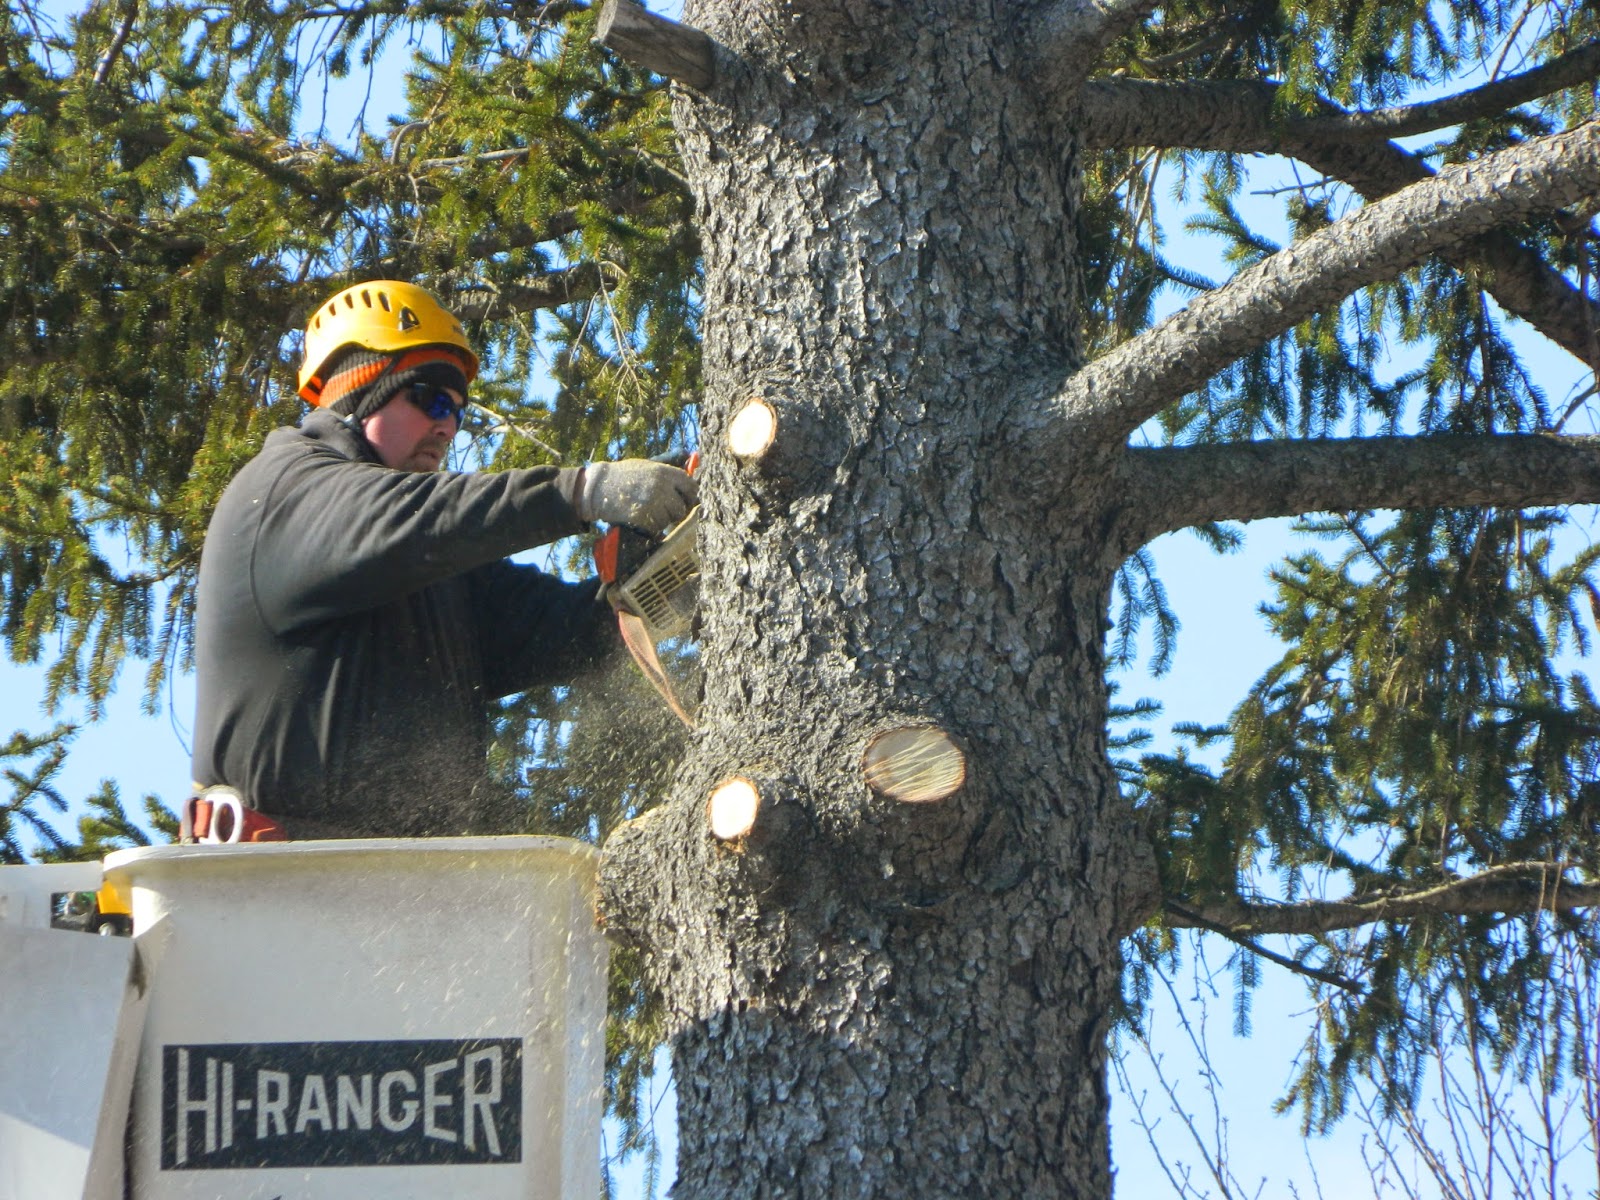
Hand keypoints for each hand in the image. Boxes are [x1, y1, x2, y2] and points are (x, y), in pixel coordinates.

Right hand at [577, 460, 697, 532]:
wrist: (598, 487)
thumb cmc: (624, 475)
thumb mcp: (647, 464)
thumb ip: (668, 463)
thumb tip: (689, 455)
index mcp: (664, 472)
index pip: (691, 486)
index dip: (690, 496)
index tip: (686, 500)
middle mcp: (661, 486)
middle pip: (681, 507)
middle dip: (674, 512)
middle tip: (664, 510)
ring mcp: (653, 502)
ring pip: (669, 519)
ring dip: (662, 520)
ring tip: (648, 511)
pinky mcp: (643, 517)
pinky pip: (656, 527)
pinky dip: (651, 526)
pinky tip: (641, 517)